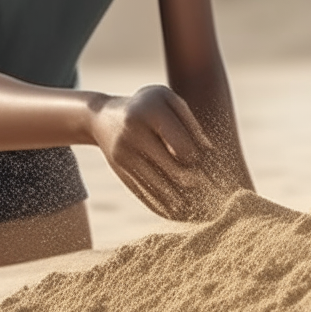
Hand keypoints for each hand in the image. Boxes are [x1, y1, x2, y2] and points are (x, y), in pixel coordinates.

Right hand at [89, 85, 216, 220]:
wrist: (101, 117)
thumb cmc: (147, 106)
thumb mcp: (168, 101)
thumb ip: (190, 123)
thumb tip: (209, 152)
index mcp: (151, 111)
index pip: (182, 145)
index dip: (196, 157)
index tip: (199, 159)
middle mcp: (134, 132)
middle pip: (173, 169)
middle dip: (193, 181)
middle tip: (204, 186)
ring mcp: (124, 153)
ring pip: (159, 186)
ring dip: (180, 199)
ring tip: (194, 205)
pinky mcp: (119, 170)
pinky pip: (144, 192)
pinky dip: (162, 204)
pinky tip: (176, 210)